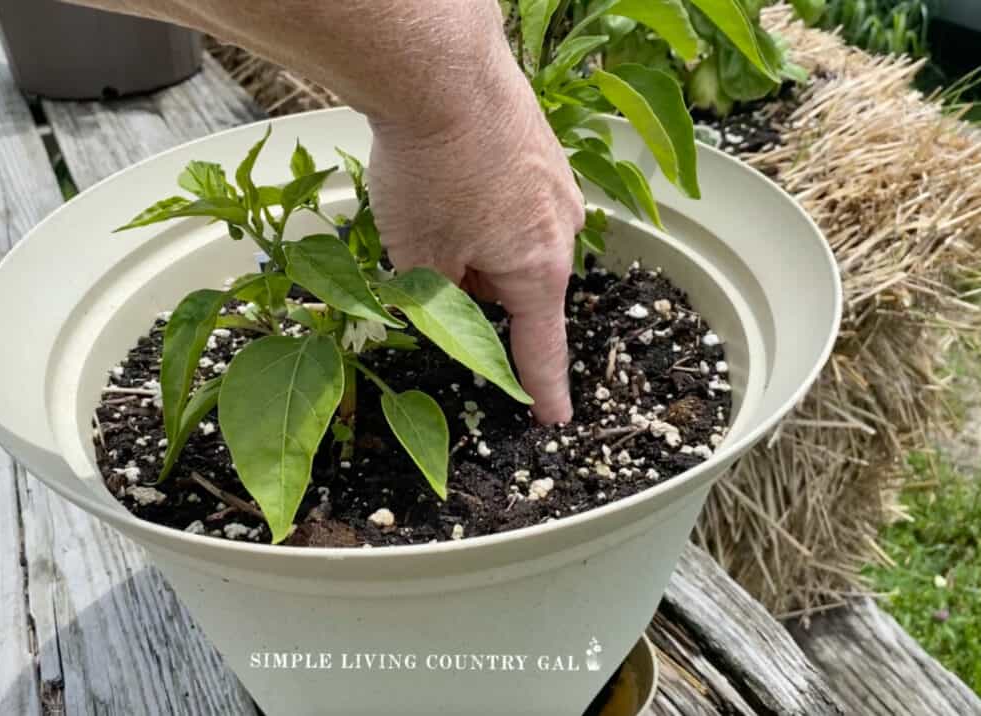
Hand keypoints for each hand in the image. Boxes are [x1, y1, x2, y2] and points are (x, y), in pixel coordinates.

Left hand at [367, 53, 583, 423]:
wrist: (441, 69)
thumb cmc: (433, 169)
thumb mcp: (420, 258)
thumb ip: (438, 302)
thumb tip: (446, 313)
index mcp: (540, 269)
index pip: (542, 346)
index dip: (542, 388)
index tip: (552, 417)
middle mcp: (560, 225)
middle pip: (517, 284)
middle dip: (475, 286)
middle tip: (430, 264)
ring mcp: (554, 181)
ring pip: (511, 237)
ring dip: (475, 240)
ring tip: (432, 210)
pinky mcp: (538, 146)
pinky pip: (511, 196)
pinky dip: (479, 201)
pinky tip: (446, 179)